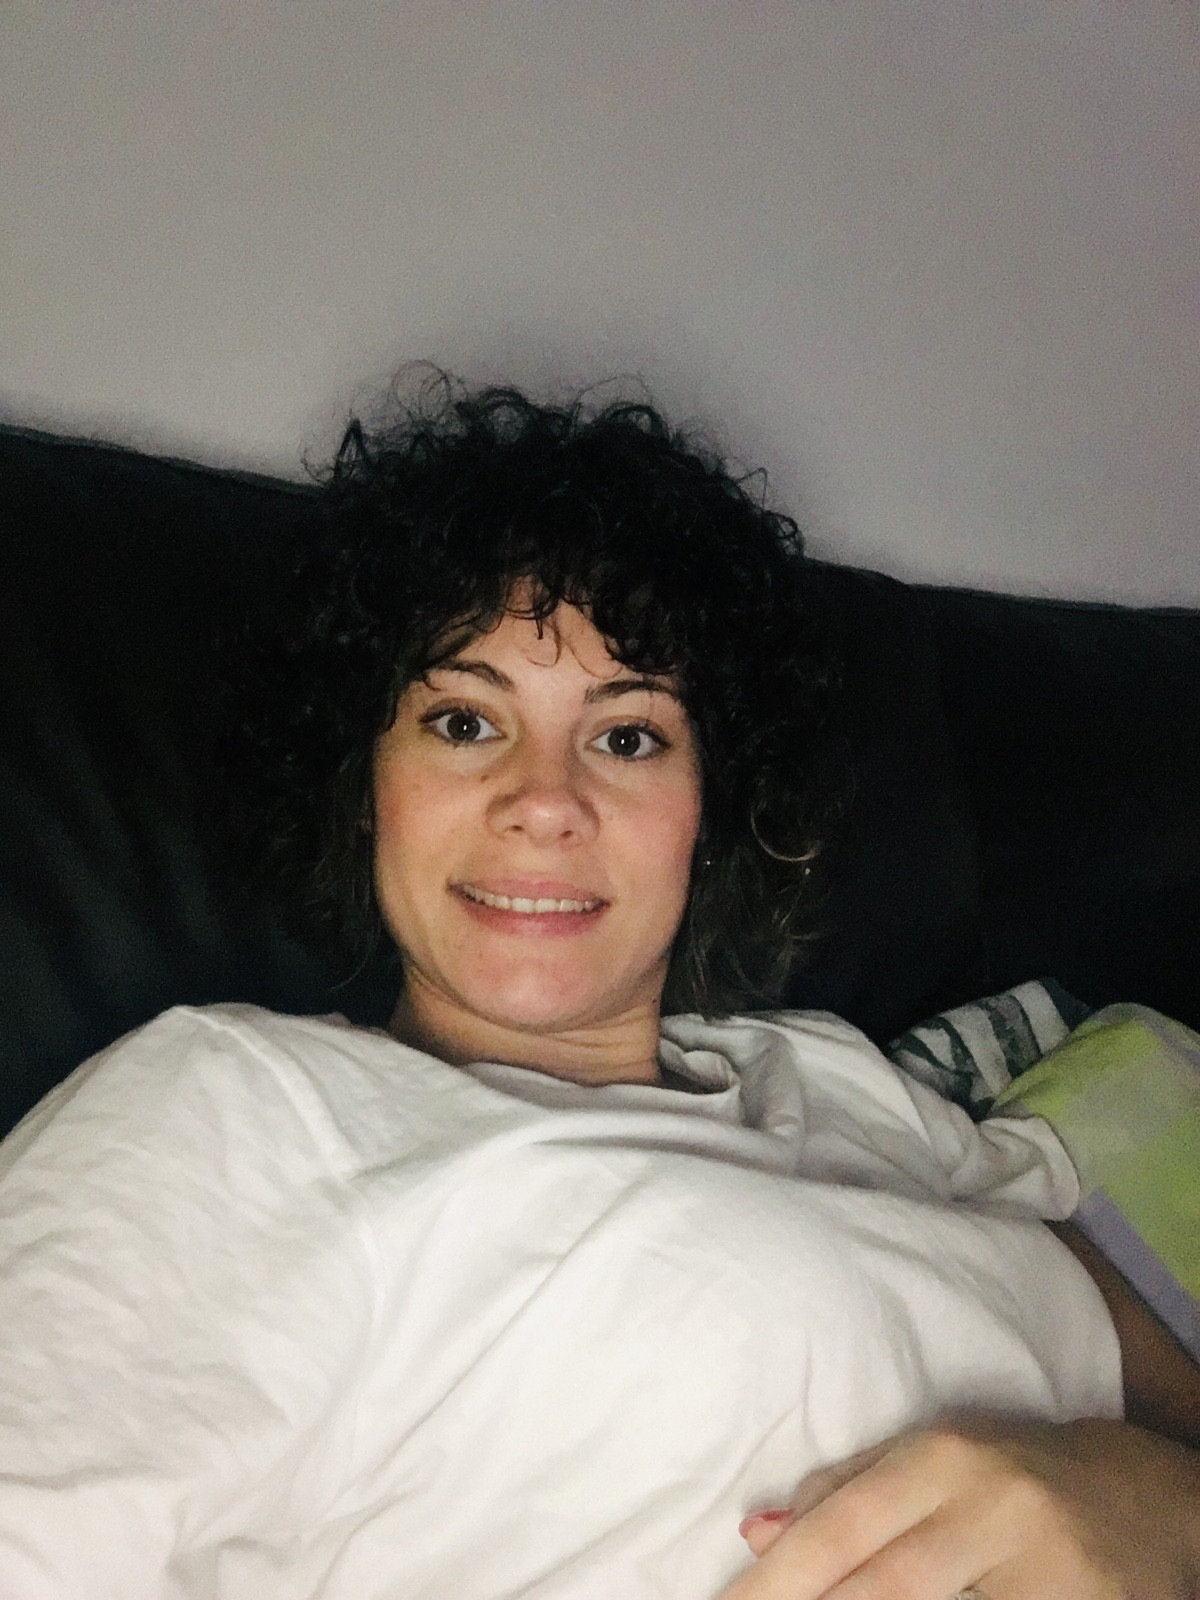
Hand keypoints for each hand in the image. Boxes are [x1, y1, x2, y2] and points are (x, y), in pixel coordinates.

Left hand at [716, 1413, 1199, 1599]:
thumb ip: (845, 1489)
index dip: (779, 1578)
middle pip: (886, 1584)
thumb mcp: (932, 1461)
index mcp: (945, 1456)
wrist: (1145, 1495)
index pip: (844, 1525)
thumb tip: (754, 1531)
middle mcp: (994, 1504)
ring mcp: (1043, 1568)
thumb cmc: (1012, 1477)